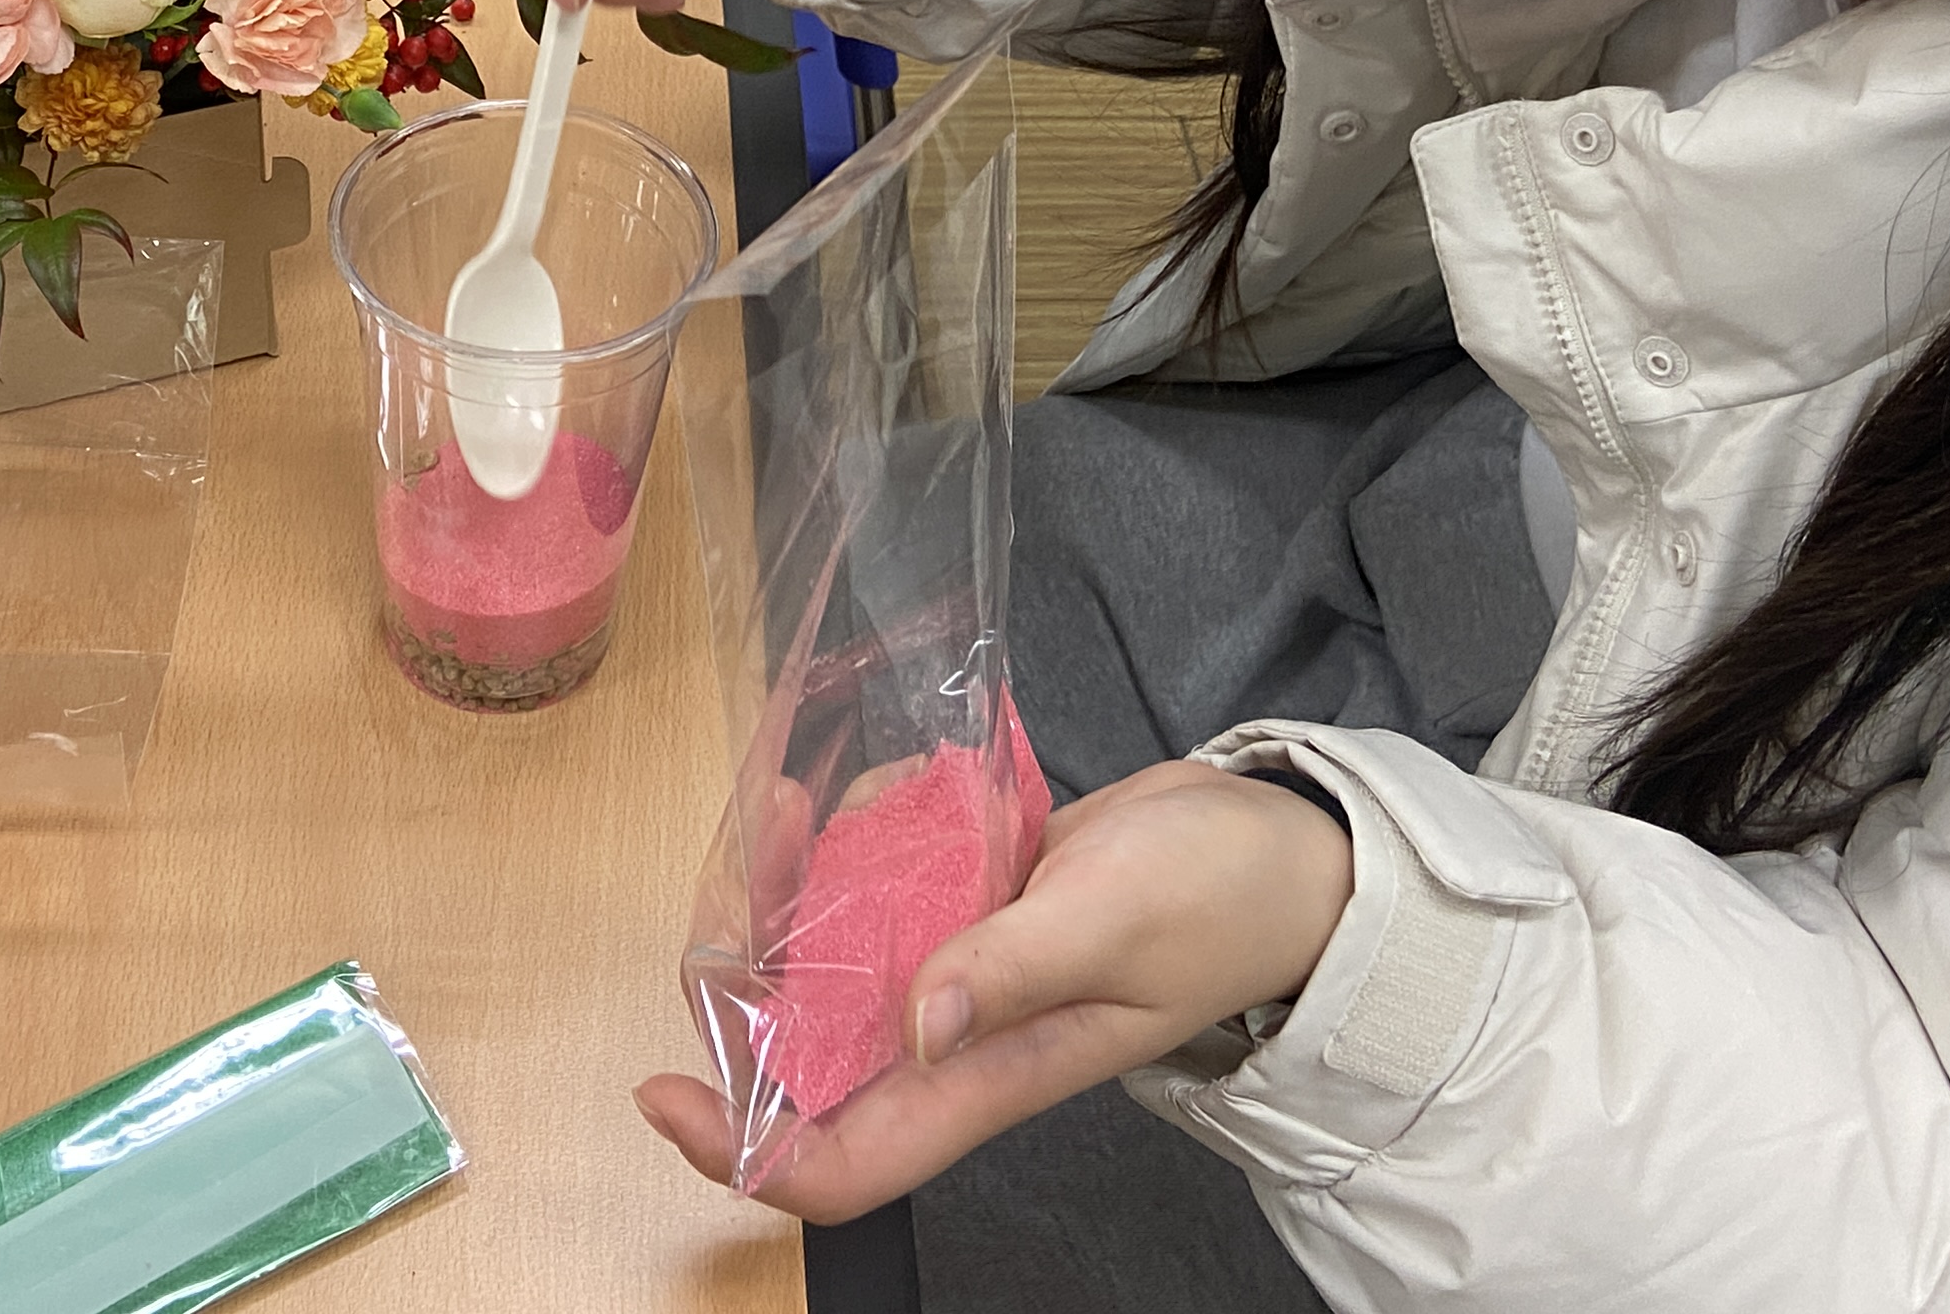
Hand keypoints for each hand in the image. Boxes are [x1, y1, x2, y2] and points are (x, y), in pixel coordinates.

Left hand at [633, 761, 1355, 1223]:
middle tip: (740, 873)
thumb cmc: (1218, 898)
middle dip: (747, 977)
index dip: (744, 1149)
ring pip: (832, 962)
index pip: (844, 1159)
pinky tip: (873, 790)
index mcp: (988, 1073)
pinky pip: (880, 892)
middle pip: (807, 1051)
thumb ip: (1013, 966)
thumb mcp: (1115, 921)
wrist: (1282, 851)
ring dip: (792, 894)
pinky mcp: (971, 908)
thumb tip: (915, 1022)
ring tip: (787, 806)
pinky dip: (856, 844)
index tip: (668, 1089)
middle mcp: (957, 1036)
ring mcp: (960, 970)